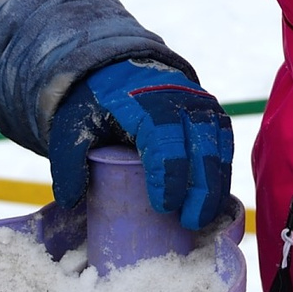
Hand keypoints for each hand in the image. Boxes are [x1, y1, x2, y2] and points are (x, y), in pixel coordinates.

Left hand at [48, 59, 234, 231]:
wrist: (118, 68)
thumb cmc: (96, 103)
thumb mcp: (73, 126)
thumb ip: (67, 161)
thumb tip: (72, 200)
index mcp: (144, 103)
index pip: (164, 140)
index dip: (168, 175)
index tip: (163, 207)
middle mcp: (180, 99)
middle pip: (202, 144)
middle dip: (202, 187)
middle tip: (191, 222)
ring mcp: (199, 104)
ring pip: (219, 144)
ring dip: (217, 183)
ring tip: (206, 217)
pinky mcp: (210, 112)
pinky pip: (225, 141)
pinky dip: (223, 170)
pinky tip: (216, 197)